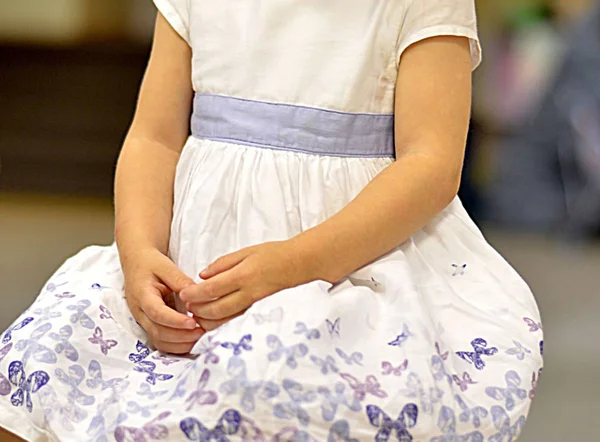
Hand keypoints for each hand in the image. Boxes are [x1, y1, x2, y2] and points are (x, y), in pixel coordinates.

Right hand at [122, 248, 204, 353]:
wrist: (137, 263)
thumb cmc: (151, 263)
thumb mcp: (166, 266)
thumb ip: (180, 280)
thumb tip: (195, 294)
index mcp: (142, 295)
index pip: (156, 312)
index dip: (175, 321)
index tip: (193, 323)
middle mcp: (140, 312)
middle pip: (158, 332)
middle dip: (181, 336)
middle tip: (202, 332)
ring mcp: (143, 321)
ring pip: (159, 340)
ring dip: (180, 344)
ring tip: (200, 336)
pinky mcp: (149, 325)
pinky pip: (160, 341)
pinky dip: (176, 346)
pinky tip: (192, 340)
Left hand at [180, 241, 310, 327]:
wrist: (298, 264)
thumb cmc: (273, 254)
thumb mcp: (246, 251)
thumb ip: (223, 264)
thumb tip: (203, 275)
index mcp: (243, 275)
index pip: (212, 289)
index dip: (194, 294)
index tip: (183, 294)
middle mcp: (248, 293)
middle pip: (216, 309)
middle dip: (197, 311)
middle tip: (187, 307)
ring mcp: (254, 305)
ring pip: (225, 320)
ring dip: (207, 320)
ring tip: (197, 315)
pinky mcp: (258, 311)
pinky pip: (236, 321)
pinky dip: (221, 323)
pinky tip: (213, 320)